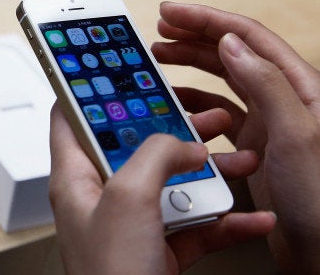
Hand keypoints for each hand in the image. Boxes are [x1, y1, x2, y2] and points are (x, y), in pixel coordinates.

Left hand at [49, 102, 274, 273]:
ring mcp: (132, 224)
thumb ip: (153, 156)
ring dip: (212, 174)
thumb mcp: (127, 199)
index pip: (71, 119)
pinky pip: (195, 224)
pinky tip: (249, 216)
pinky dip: (224, 219)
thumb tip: (181, 143)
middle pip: (136, 147)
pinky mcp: (159, 248)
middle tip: (203, 117)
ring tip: (241, 162)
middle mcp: (102, 198)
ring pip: (173, 184)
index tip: (115, 71)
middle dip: (175, 131)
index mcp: (76, 179)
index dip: (91, 92)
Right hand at [151, 2, 319, 272]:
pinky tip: (179, 108)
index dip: (206, 20)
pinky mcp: (255, 150)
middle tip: (159, 33)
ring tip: (161, 64)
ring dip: (190, 71)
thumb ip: (265, 83)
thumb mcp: (297, 134)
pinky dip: (195, 108)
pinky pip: (219, 118)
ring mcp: (268, 126)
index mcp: (299, 87)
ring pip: (222, 85)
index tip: (172, 13)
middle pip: (232, 56)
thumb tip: (230, 43)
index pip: (247, 38)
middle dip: (193, 39)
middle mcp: (283, 101)